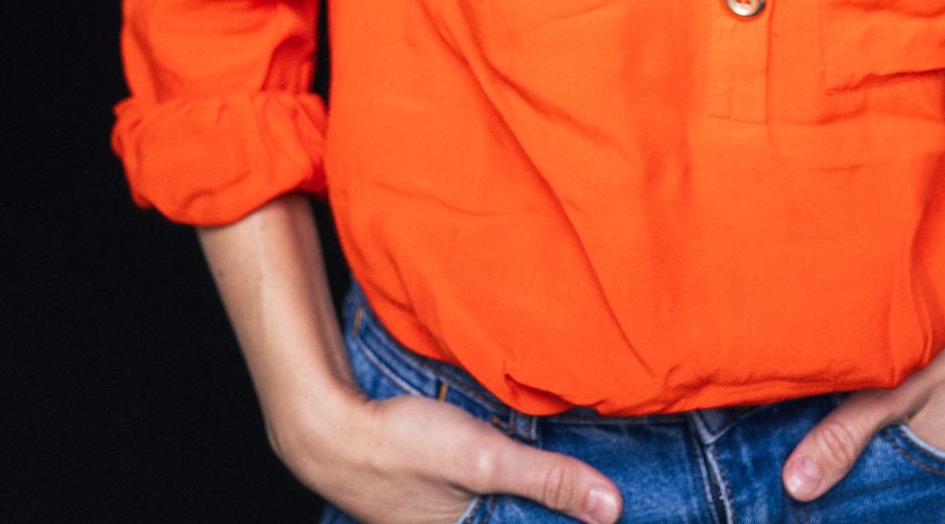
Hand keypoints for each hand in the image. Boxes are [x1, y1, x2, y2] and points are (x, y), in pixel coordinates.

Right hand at [280, 379, 622, 523]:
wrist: (333, 431)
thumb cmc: (402, 447)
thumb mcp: (482, 458)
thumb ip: (546, 479)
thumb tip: (611, 508)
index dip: (570, 522)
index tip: (608, 509)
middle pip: (526, 523)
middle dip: (559, 511)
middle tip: (596, 493)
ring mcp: (450, 521)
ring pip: (508, 513)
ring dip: (536, 497)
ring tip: (573, 477)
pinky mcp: (441, 500)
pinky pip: (489, 502)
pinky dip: (511, 485)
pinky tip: (526, 458)